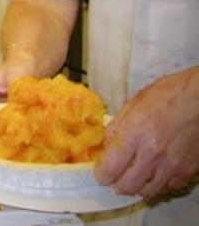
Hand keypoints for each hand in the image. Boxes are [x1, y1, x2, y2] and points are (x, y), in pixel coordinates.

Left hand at [95, 68, 198, 199]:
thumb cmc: (167, 95)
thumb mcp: (132, 105)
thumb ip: (116, 128)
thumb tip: (106, 148)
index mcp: (134, 134)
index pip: (110, 169)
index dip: (101, 175)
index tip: (100, 172)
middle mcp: (152, 154)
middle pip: (127, 187)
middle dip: (116, 184)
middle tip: (114, 176)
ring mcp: (172, 165)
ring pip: (148, 192)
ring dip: (137, 187)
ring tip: (133, 175)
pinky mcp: (188, 171)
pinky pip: (167, 188)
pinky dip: (157, 185)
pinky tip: (154, 173)